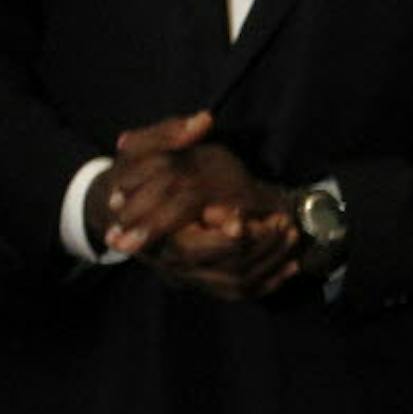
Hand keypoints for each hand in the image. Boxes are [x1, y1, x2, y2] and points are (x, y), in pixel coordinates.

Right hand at [89, 112, 300, 299]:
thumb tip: (203, 121)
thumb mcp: (141, 150)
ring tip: (291, 236)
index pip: (190, 248)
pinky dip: (269, 282)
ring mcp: (188, 277)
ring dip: (269, 263)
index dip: (223, 237)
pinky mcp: (203, 283)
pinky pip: (242, 292)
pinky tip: (293, 264)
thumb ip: (169, 135)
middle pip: (223, 269)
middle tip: (283, 224)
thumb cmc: (135, 178)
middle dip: (258, 247)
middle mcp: (172, 264)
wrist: (119, 215)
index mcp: (155, 236)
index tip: (246, 218)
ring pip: (236, 284)